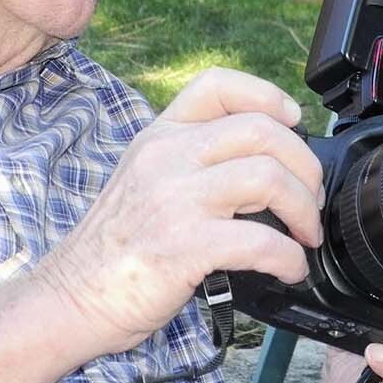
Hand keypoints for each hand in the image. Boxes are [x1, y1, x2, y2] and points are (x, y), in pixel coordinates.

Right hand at [34, 68, 324, 353]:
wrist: (72, 297)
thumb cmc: (115, 246)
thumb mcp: (144, 178)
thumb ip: (192, 159)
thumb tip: (266, 160)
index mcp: (159, 136)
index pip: (217, 84)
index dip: (267, 94)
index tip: (293, 119)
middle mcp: (167, 158)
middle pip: (262, 131)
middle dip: (305, 165)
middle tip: (311, 198)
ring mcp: (175, 200)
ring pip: (269, 179)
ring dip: (304, 210)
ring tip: (305, 234)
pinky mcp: (185, 246)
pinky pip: (261, 241)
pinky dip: (289, 258)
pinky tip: (290, 269)